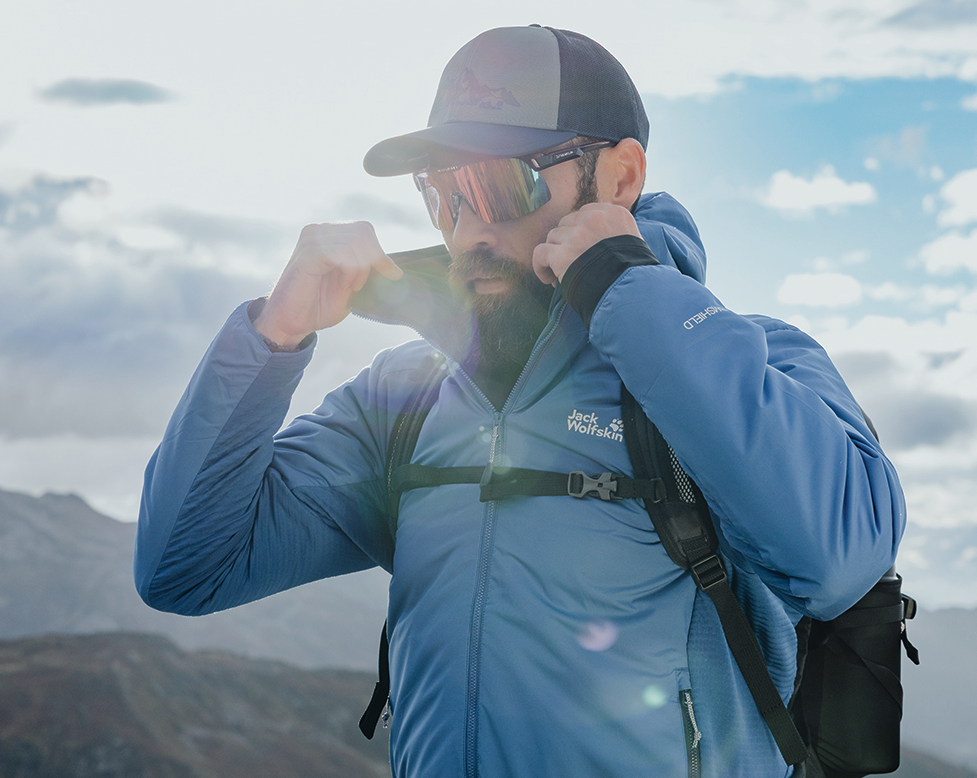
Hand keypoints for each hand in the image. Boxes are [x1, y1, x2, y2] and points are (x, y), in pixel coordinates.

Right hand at [254, 222, 402, 347]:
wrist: (291, 322)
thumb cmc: (319, 305)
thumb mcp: (352, 285)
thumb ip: (369, 270)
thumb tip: (396, 267)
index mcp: (329, 236)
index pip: (365, 230)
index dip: (380, 253)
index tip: (391, 275)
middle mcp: (319, 232)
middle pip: (363, 232)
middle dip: (373, 260)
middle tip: (361, 284)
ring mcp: (312, 239)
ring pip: (355, 241)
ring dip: (361, 268)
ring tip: (350, 286)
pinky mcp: (308, 253)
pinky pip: (342, 252)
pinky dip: (351, 270)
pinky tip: (344, 285)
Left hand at [532, 203, 640, 286]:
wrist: (629, 295)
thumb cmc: (631, 275)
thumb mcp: (632, 243)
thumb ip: (614, 232)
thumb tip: (594, 237)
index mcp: (615, 214)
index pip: (586, 212)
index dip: (580, 230)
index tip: (582, 247)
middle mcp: (595, 219)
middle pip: (567, 222)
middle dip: (566, 241)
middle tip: (571, 261)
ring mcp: (577, 235)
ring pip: (553, 236)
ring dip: (555, 254)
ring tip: (560, 273)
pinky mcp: (562, 254)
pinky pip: (540, 253)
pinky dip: (540, 267)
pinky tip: (548, 279)